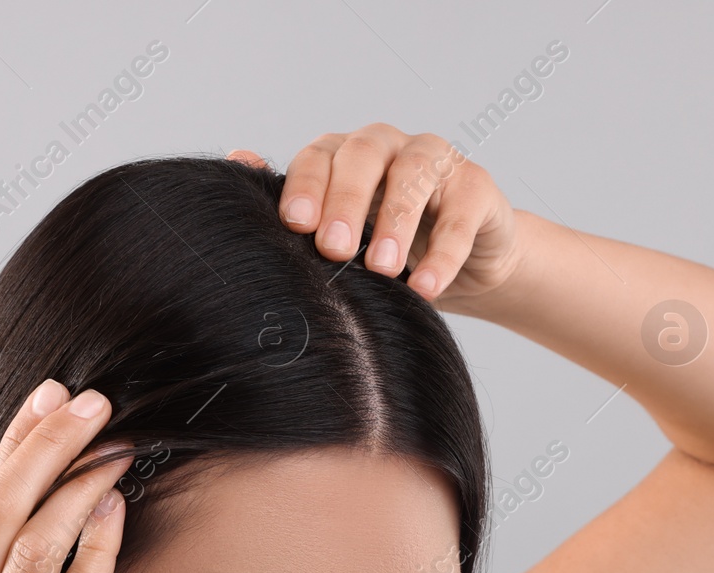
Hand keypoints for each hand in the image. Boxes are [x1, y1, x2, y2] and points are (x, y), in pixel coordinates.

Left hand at [230, 123, 524, 312]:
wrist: (468, 268)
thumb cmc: (390, 251)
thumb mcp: (341, 237)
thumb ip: (298, 207)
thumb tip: (236, 161)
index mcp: (345, 154)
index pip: (318, 156)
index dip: (306, 187)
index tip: (294, 227)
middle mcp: (389, 146)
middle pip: (362, 155)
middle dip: (345, 200)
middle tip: (334, 248)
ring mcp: (436, 160)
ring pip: (413, 176)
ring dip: (395, 222)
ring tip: (383, 270)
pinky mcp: (477, 186)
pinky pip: (460, 214)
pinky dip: (444, 253)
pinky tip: (427, 286)